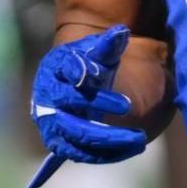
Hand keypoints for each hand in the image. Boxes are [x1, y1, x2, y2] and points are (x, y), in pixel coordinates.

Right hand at [28, 25, 146, 185]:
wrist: (69, 78)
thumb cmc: (84, 62)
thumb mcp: (96, 50)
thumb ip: (108, 44)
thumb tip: (122, 32)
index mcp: (54, 70)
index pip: (71, 81)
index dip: (97, 92)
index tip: (126, 106)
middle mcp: (46, 98)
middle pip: (72, 119)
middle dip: (104, 127)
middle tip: (135, 124)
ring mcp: (49, 122)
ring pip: (77, 140)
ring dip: (109, 144)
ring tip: (140, 141)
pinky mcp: (57, 140)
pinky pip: (79, 153)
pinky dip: (104, 154)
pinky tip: (129, 149)